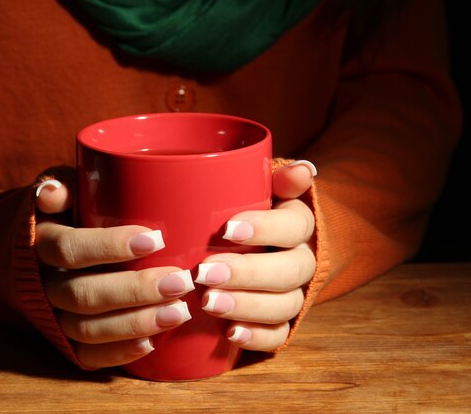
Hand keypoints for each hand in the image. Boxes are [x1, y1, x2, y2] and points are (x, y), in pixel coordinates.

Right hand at [34, 176, 192, 368]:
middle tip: (180, 282)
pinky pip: (86, 356)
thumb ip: (63, 185)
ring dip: (134, 323)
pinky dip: (117, 353)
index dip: (109, 246)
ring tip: (178, 312)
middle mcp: (43, 283)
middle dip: (134, 290)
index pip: (69, 248)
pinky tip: (152, 344)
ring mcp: (52, 315)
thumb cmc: (65, 214)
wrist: (36, 253)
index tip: (155, 239)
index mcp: (40, 242)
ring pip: (85, 329)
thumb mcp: (61, 189)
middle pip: (82, 294)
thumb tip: (54, 191)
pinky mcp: (64, 340)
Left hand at [195, 160, 316, 351]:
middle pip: (289, 270)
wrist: (265, 245)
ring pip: (284, 305)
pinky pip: (279, 335)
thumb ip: (274, 178)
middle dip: (247, 273)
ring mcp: (294, 294)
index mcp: (298, 224)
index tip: (227, 229)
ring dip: (247, 306)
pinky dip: (257, 337)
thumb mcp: (261, 189)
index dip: (265, 229)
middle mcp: (302, 260)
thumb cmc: (250, 211)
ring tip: (209, 303)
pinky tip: (230, 335)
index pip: (294, 226)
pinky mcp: (281, 321)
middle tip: (205, 272)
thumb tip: (303, 170)